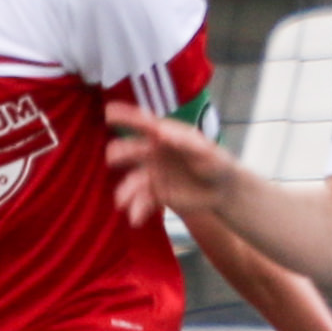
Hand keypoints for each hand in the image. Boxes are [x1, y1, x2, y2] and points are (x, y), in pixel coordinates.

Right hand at [104, 102, 235, 222]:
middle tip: (113, 157)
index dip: (126, 116)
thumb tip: (161, 131)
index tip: (108, 112)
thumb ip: (184, 141)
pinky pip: (141, 201)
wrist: (223, 191)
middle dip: (119, 153)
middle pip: (130, 151)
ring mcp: (153, 174)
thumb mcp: (205, 151)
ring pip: (132, 180)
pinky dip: (137, 209)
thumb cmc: (217, 163)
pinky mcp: (156, 194)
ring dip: (125, 191)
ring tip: (122, 202)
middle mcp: (154, 153)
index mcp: (165, 136)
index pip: (143, 123)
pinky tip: (136, 219)